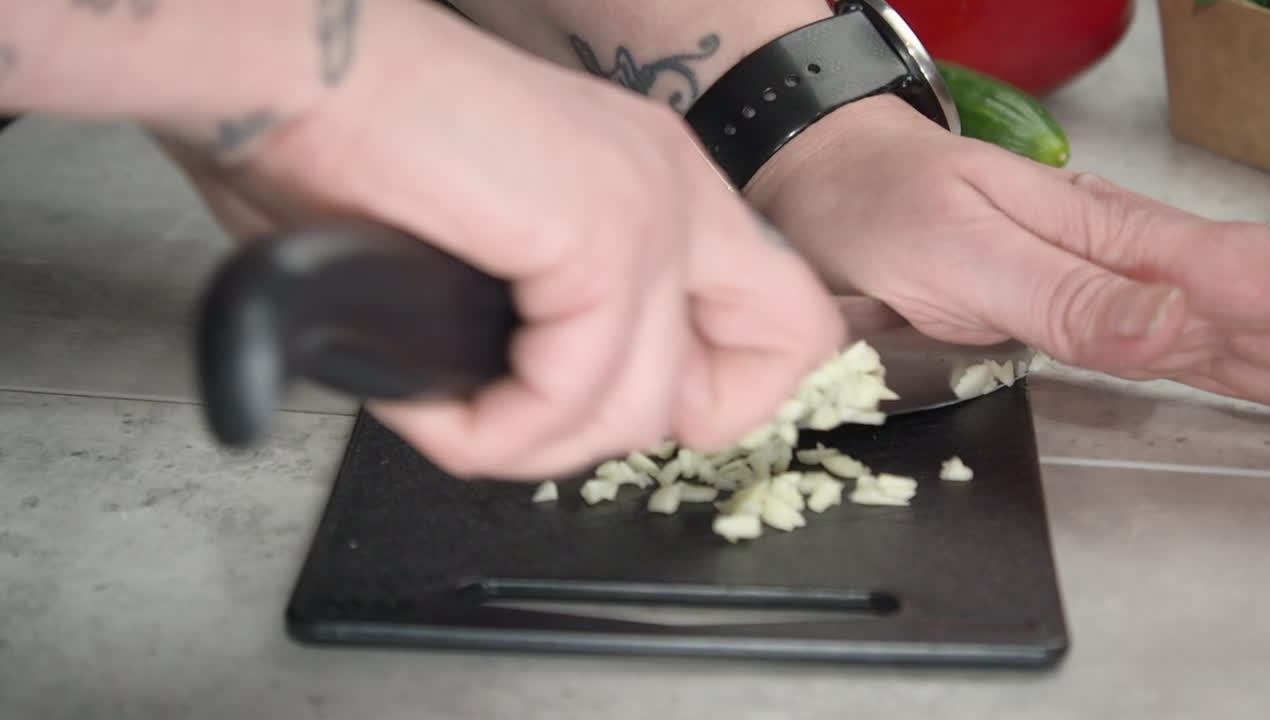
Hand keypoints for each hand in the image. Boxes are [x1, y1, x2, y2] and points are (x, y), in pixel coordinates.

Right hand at [160, 2, 843, 477]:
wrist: (292, 70)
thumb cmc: (357, 148)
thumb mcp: (501, 252)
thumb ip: (559, 324)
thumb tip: (553, 409)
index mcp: (660, 186)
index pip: (783, 321)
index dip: (709, 395)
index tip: (604, 401)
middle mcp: (674, 189)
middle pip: (772, 360)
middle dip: (643, 427)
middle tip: (531, 418)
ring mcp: (647, 208)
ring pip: (642, 410)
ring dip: (531, 445)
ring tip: (454, 417)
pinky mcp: (595, 233)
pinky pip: (569, 398)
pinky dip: (494, 433)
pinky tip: (435, 405)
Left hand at [748, 95, 1269, 406]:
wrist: (822, 182)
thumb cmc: (879, 205)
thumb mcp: (963, 253)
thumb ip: (1064, 296)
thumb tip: (1169, 327)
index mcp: (1105, 234)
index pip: (1227, 274)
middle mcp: (1113, 257)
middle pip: (1234, 305)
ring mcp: (1091, 284)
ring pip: (1209, 327)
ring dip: (1265, 350)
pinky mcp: (1062, 310)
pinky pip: (1160, 344)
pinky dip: (1222, 358)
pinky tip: (1255, 372)